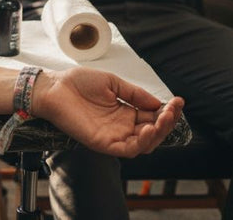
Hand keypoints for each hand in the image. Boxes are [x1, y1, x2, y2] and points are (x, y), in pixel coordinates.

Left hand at [33, 67, 184, 157]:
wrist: (54, 87)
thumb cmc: (77, 83)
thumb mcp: (112, 83)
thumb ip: (134, 94)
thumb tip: (158, 102)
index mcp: (125, 111)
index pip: (152, 116)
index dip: (167, 111)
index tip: (179, 102)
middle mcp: (121, 126)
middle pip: (152, 133)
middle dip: (166, 123)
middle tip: (172, 111)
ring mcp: (112, 136)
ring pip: (143, 145)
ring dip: (157, 134)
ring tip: (162, 120)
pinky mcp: (102, 143)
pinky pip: (126, 150)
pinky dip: (140, 144)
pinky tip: (146, 130)